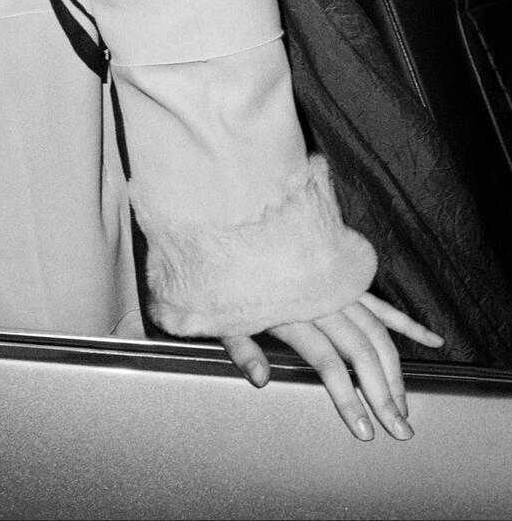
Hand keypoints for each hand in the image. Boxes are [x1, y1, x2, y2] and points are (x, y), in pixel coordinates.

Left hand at [220, 293, 443, 439]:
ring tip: (405, 403)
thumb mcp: (218, 311)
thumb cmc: (221, 273)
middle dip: (383, 392)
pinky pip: (378, 300)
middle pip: (361, 349)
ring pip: (376, 328)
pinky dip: (404, 321)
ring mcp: (333, 284)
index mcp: (289, 308)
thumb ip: (240, 347)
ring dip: (394, 368)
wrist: (226, 221)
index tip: (364, 430)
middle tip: (400, 428)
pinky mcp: (342, 274)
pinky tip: (431, 340)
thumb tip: (260, 379)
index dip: (348, 399)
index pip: (329, 362)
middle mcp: (317, 295)